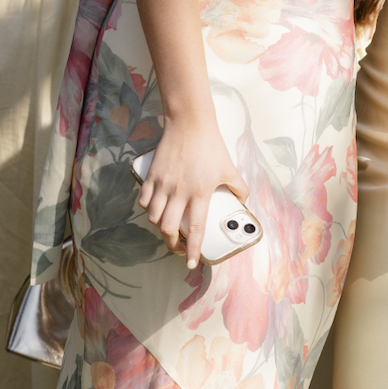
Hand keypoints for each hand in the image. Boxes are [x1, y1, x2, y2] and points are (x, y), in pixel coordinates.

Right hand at [137, 116, 248, 268]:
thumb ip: (239, 187)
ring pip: (154, 217)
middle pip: (169, 229)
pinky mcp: (152, 175)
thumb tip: (243, 201)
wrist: (190, 124)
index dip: (194, 250)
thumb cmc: (211, 146)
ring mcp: (163, 184)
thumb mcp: (230, 168)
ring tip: (169, 227)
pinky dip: (149, 209)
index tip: (191, 264)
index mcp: (200, 193)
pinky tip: (156, 209)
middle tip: (179, 247)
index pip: (197, 229)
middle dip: (172, 244)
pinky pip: (145, 201)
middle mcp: (180, 192)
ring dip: (160, 227)